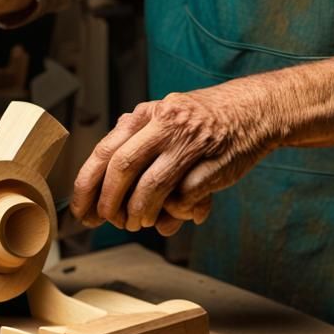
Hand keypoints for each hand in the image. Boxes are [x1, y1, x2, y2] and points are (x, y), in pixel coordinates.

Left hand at [70, 76, 285, 236]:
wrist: (254, 111)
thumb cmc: (202, 123)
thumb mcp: (163, 121)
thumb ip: (135, 148)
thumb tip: (102, 197)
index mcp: (147, 114)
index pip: (105, 151)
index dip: (87, 186)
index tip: (80, 212)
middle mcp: (165, 123)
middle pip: (123, 167)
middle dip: (110, 202)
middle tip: (110, 221)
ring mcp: (190, 143)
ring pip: (151, 187)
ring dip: (140, 212)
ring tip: (141, 222)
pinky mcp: (212, 165)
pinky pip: (183, 198)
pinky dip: (175, 212)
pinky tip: (179, 212)